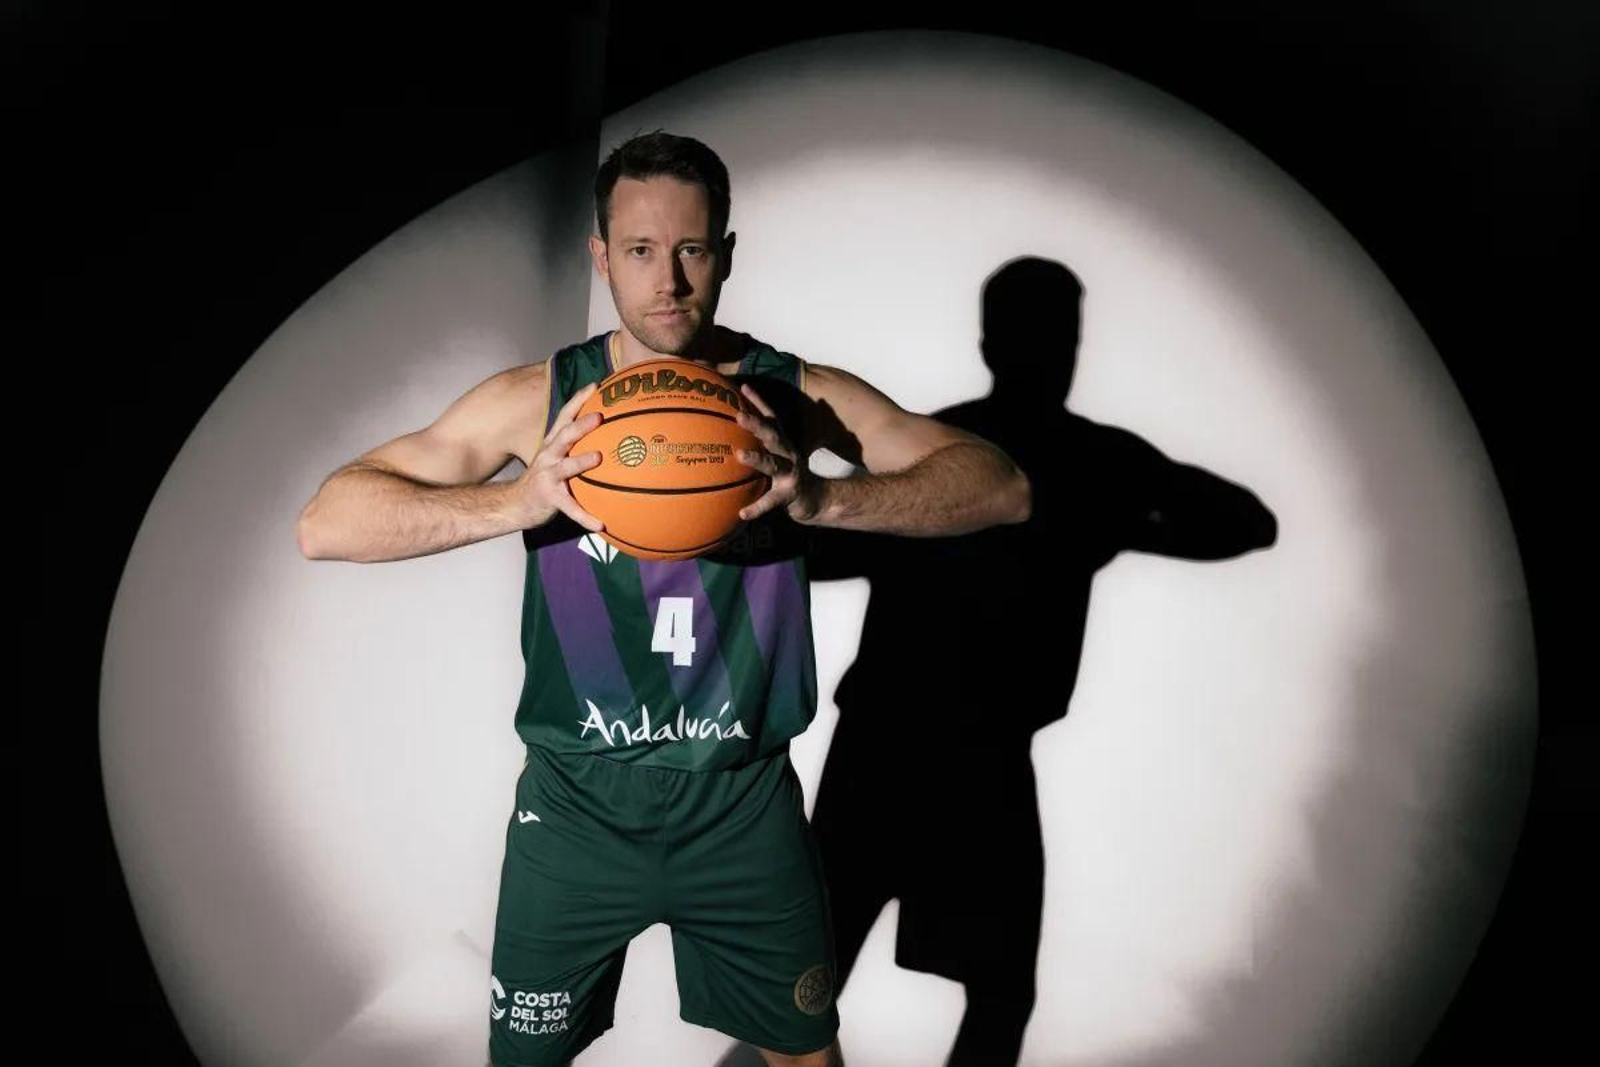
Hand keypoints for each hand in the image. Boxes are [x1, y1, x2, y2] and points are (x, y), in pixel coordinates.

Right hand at [513, 382, 605, 531]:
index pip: (565, 416)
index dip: (578, 399)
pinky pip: (570, 507)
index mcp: (553, 443)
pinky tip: (601, 523)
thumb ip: (577, 444)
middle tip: (599, 416)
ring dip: (581, 461)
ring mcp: (548, 476)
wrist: (515, 504)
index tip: (596, 385)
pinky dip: (585, 516)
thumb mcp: (556, 456)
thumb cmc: (545, 477)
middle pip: (564, 435)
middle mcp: (549, 455)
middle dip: (581, 424)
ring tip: (599, 458)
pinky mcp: (550, 498)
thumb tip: (610, 434)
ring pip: (566, 467)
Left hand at [733, 383, 825, 523]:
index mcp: (782, 444)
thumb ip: (759, 446)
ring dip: (757, 459)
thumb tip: (730, 436)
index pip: (770, 418)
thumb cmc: (789, 476)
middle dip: (756, 424)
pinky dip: (756, 507)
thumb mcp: (776, 458)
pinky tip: (742, 512)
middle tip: (739, 415)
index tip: (743, 387)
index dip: (758, 401)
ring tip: (739, 455)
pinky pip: (770, 502)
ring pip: (773, 464)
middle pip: (772, 436)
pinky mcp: (789, 495)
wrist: (817, 500)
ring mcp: (790, 474)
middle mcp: (788, 454)